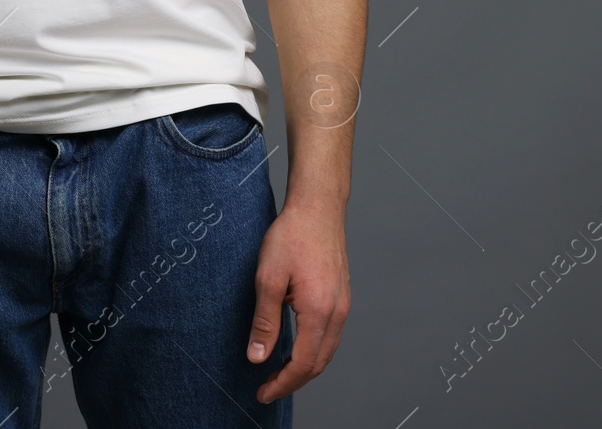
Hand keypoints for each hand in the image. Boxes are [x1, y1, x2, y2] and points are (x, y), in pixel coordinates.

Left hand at [248, 202, 349, 402]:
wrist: (317, 208)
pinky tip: (296, 348)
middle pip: (318, 363)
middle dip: (293, 381)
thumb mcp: (268, 278)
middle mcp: (337, 312)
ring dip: (304, 368)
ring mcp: (343, 305)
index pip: (303, 364)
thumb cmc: (291, 236)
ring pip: (326, 351)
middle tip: (267, 388)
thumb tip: (258, 357)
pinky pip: (330, 335)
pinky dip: (313, 351)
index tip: (263, 393)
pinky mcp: (341, 297)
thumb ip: (264, 321)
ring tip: (278, 373)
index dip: (282, 384)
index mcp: (319, 310)